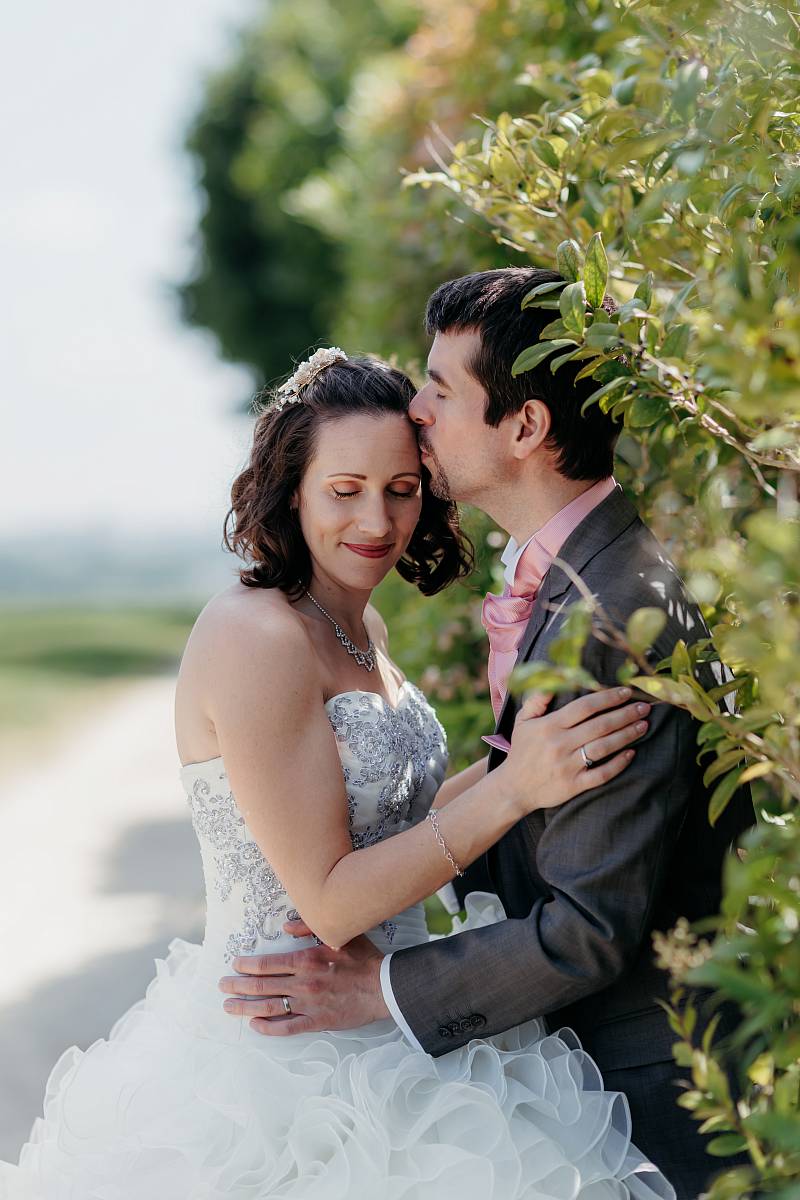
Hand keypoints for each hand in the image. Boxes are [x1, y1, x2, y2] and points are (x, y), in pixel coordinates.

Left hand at [218, 923, 389, 1035]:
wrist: (384, 986)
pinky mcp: (317, 1022)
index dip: (247, 965)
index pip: (267, 963)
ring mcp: (309, 1004)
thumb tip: (285, 925)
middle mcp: (303, 982)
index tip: (234, 964)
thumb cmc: (363, 959)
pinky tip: (255, 1025)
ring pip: (269, 1007)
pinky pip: (287, 1028)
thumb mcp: (338, 934)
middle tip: (222, 985)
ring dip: (245, 1007)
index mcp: (306, 960)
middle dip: (238, 985)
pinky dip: (268, 1027)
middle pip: (262, 985)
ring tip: (228, 1006)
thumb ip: (309, 927)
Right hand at [504, 687, 649, 814]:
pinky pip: (601, 774)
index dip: (607, 697)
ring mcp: (567, 766)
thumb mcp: (522, 722)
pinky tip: (631, 754)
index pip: (584, 707)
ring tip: (644, 725)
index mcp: (549, 726)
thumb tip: (554, 682)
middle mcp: (560, 744)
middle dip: (625, 714)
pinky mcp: (573, 786)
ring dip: (627, 735)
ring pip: (603, 747)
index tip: (626, 692)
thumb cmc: (522, 751)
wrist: (514, 788)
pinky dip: (618, 764)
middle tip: (645, 707)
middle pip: (599, 725)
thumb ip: (537, 700)